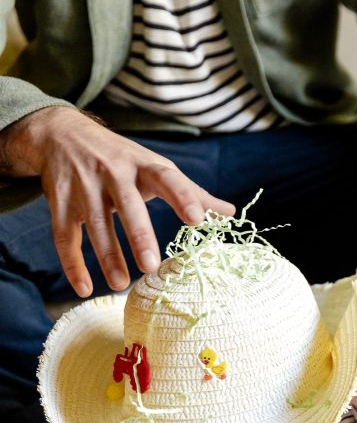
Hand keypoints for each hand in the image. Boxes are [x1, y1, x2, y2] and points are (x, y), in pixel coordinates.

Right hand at [0, 107, 235, 296]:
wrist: (61, 134)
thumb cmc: (122, 158)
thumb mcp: (154, 166)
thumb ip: (190, 192)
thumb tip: (231, 213)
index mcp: (143, 164)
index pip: (167, 177)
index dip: (183, 197)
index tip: (197, 219)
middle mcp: (113, 172)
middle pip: (127, 204)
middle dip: (139, 235)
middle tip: (151, 265)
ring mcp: (84, 187)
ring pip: (95, 224)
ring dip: (108, 257)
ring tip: (122, 284)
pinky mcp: (59, 202)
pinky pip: (65, 236)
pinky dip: (73, 264)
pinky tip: (85, 288)